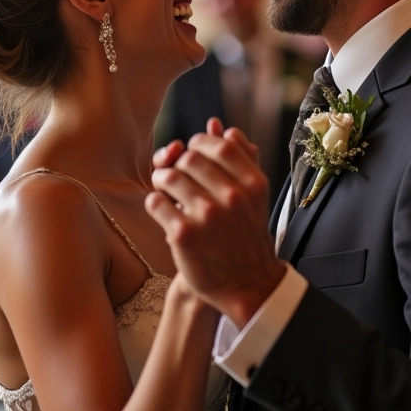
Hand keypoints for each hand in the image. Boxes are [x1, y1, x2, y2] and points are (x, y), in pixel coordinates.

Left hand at [147, 120, 283, 328]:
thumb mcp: (254, 196)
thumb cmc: (245, 234)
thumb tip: (224, 128)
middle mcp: (233, 197)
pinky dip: (156, 203)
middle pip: (190, 158)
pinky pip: (156, 202)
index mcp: (253, 183)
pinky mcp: (183, 234)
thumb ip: (243, 159)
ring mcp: (208, 215)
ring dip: (162, 180)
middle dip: (179, 163)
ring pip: (169, 177)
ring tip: (165, 190)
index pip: (218, 145)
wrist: (246, 283)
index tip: (193, 153)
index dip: (200, 144)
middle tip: (177, 174)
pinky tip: (164, 211)